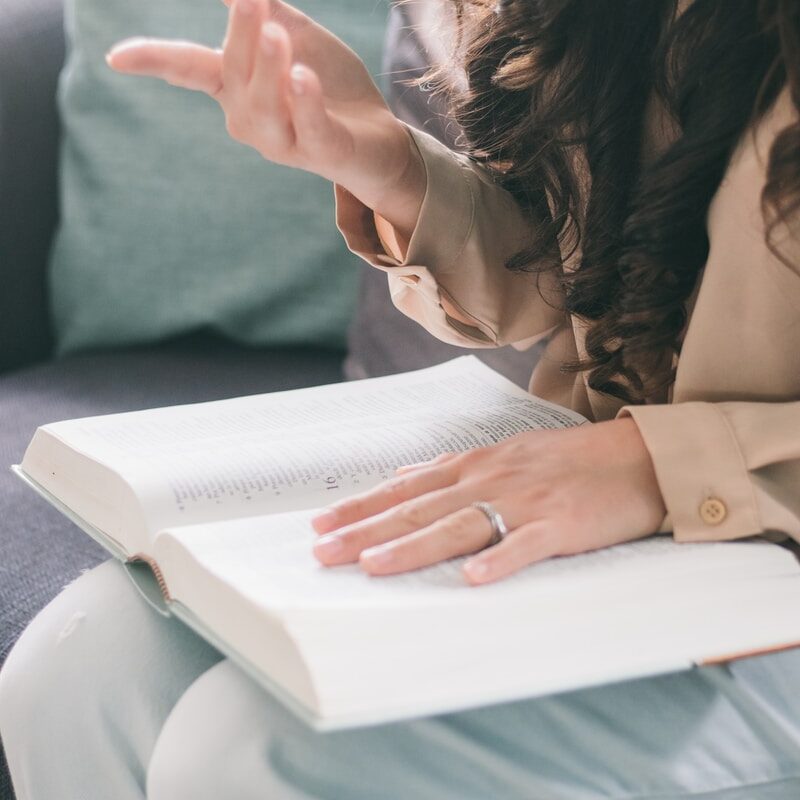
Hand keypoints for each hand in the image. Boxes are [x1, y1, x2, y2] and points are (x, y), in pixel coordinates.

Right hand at [105, 0, 425, 236]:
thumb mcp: (295, 34)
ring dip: (267, 67)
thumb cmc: (327, 86)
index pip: (190, 70)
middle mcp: (252, 119)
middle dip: (242, 34)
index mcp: (239, 88)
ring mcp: (285, 141)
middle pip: (234, 72)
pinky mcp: (323, 152)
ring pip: (262, 107)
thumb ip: (263, 10)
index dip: (155, 62)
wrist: (378, 136)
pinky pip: (309, 127)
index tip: (115, 58)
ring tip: (278, 33)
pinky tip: (303, 75)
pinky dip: (305, 102)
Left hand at [311, 418, 666, 584]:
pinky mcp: (562, 524)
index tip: (321, 524)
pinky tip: (472, 579)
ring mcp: (525, 501)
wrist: (635, 456)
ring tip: (372, 565)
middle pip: (419, 508)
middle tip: (322, 552)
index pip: (406, 488)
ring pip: (459, 525)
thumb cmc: (568, 459)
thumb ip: (452, 467)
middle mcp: (490, 480)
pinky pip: (527, 545)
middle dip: (367, 530)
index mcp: (476, 466)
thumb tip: (403, 474)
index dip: (362, 506)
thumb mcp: (503, 453)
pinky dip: (500, 560)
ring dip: (414, 546)